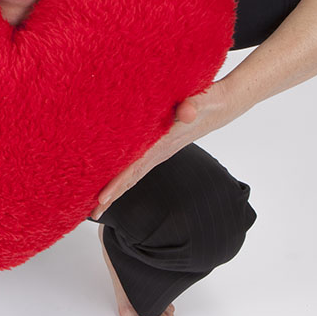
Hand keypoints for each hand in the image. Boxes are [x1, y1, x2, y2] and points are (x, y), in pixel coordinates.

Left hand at [90, 83, 232, 220]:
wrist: (223, 105)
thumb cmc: (210, 102)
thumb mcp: (202, 101)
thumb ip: (193, 106)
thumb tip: (186, 113)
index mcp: (163, 144)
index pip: (136, 167)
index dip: (118, 183)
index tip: (101, 199)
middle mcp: (159, 152)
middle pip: (132, 178)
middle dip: (113, 196)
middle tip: (93, 214)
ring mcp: (159, 151)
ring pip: (134, 174)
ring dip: (116, 189)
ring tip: (97, 206)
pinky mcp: (159, 145)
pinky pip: (137, 164)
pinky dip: (124, 176)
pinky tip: (112, 179)